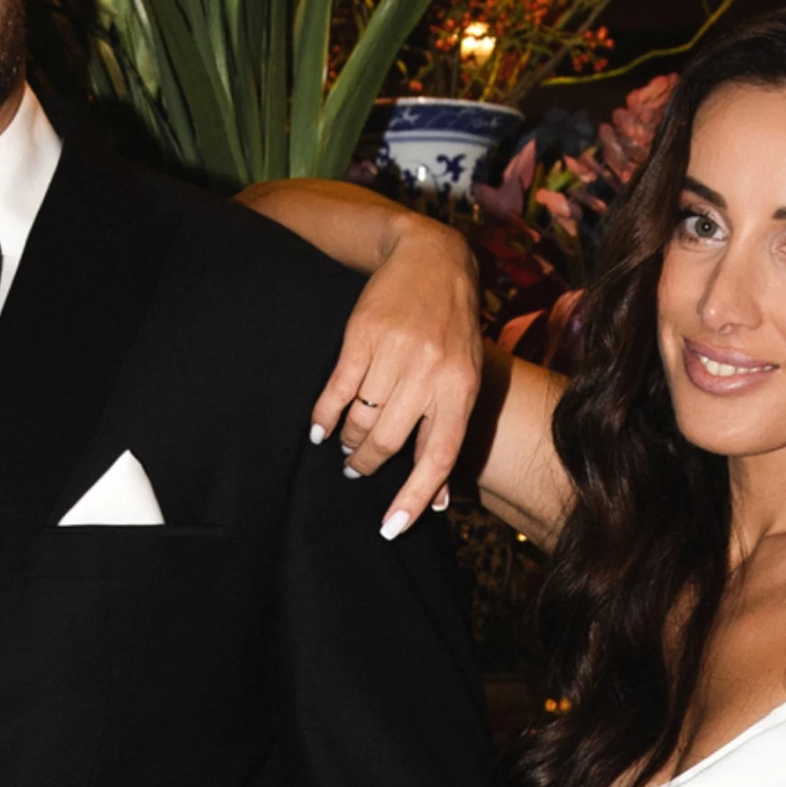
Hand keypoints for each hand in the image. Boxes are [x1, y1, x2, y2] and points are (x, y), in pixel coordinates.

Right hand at [310, 222, 481, 536]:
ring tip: (344, 447)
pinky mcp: (362, 336)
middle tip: (356, 470)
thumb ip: (448, 433)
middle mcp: (430, 374)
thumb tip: (435, 501)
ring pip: (360, 420)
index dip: (413, 497)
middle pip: (389, 442)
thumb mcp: (466, 378)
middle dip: (367, 465)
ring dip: (348, 442)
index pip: (437, 457)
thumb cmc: (452, 329)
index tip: (390, 528)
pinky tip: (319, 428)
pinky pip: (337, 391)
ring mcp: (395, 354)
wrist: (433, 258)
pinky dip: (325, 417)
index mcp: (461, 390)